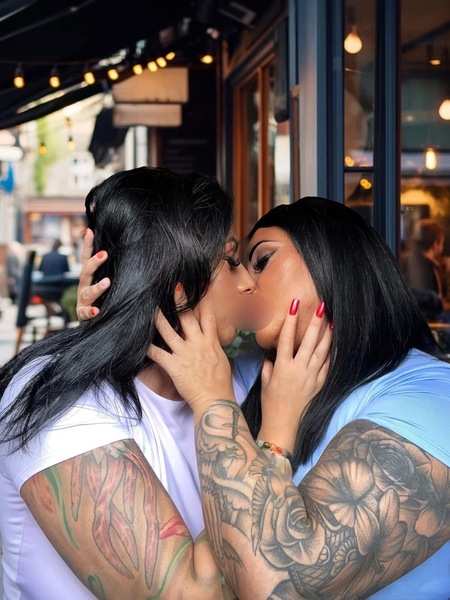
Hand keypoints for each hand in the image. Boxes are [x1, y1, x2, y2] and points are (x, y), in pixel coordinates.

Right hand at [76, 228, 110, 320]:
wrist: (96, 325)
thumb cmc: (106, 300)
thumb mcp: (109, 284)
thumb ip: (114, 271)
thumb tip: (130, 252)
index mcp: (90, 277)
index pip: (87, 258)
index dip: (87, 244)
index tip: (89, 231)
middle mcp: (84, 286)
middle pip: (86, 272)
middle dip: (94, 262)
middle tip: (105, 254)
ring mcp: (83, 301)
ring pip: (87, 292)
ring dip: (97, 287)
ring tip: (107, 282)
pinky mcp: (83, 315)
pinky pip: (85, 313)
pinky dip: (90, 312)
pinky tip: (96, 310)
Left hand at [148, 293, 234, 413]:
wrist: (216, 401)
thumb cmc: (221, 385)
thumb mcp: (222, 361)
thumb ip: (214, 349)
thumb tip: (212, 343)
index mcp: (211, 343)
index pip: (208, 317)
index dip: (204, 301)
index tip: (201, 288)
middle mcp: (198, 344)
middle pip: (188, 317)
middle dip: (181, 301)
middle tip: (175, 287)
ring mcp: (185, 354)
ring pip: (169, 331)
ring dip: (159, 318)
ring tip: (151, 308)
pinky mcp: (174, 366)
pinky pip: (157, 354)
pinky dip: (148, 348)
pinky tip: (139, 342)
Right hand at [258, 300, 331, 452]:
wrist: (283, 423)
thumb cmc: (271, 402)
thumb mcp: (265, 382)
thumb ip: (269, 366)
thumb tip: (271, 355)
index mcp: (282, 367)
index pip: (286, 338)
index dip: (290, 321)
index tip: (293, 306)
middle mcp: (299, 369)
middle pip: (308, 341)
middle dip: (315, 322)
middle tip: (320, 306)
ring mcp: (311, 376)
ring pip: (322, 351)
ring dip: (327, 334)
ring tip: (331, 320)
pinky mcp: (319, 384)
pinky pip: (327, 365)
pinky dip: (331, 353)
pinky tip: (334, 343)